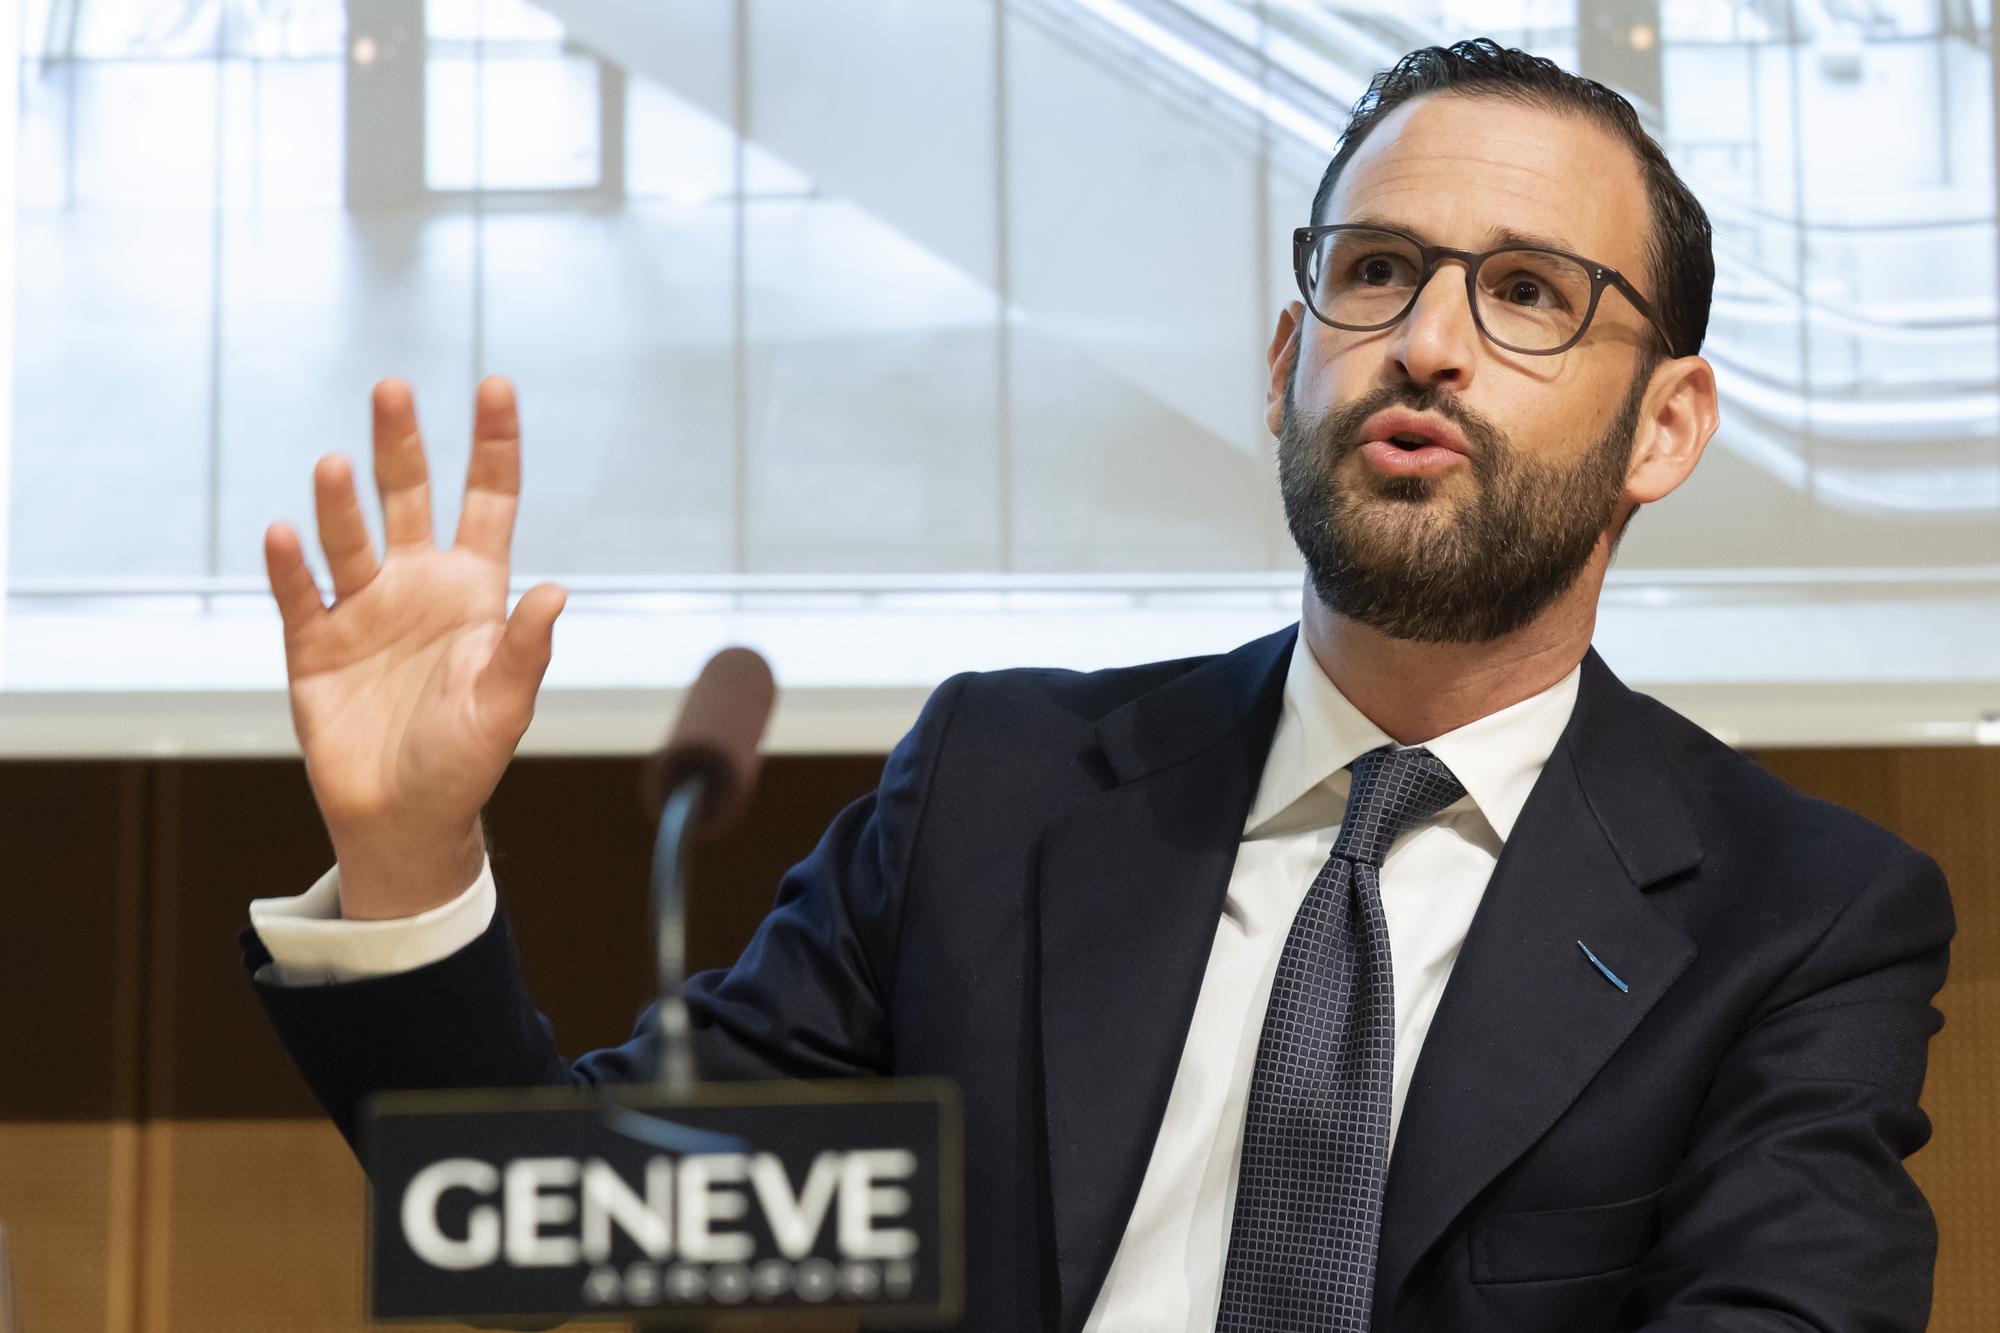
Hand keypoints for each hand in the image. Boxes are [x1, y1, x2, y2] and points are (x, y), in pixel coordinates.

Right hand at [264, 375, 565, 918]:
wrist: (404, 818)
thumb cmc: (465, 761)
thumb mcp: (505, 705)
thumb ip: (526, 649)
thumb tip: (557, 590)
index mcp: (473, 591)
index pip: (488, 501)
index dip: (492, 445)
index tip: (494, 385)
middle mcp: (416, 585)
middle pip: (408, 497)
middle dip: (401, 444)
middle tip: (393, 389)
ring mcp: (362, 609)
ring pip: (349, 538)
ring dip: (340, 501)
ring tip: (334, 465)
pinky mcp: (313, 643)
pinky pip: (299, 592)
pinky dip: (291, 564)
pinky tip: (286, 532)